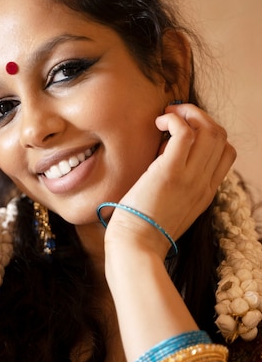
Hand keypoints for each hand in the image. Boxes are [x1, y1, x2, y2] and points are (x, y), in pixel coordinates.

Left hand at [105, 104, 235, 256]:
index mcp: (206, 192)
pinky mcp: (169, 172)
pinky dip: (173, 120)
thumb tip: (163, 155)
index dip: (208, 135)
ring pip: (209, 130)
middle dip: (199, 117)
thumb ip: (177, 184)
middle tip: (174, 117)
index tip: (182, 135)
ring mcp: (190, 178)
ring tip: (166, 117)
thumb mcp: (172, 207)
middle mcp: (204, 184)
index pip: (226, 153)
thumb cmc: (143, 230)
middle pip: (220, 136)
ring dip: (188, 113)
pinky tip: (158, 124)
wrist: (136, 247)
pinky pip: (184, 132)